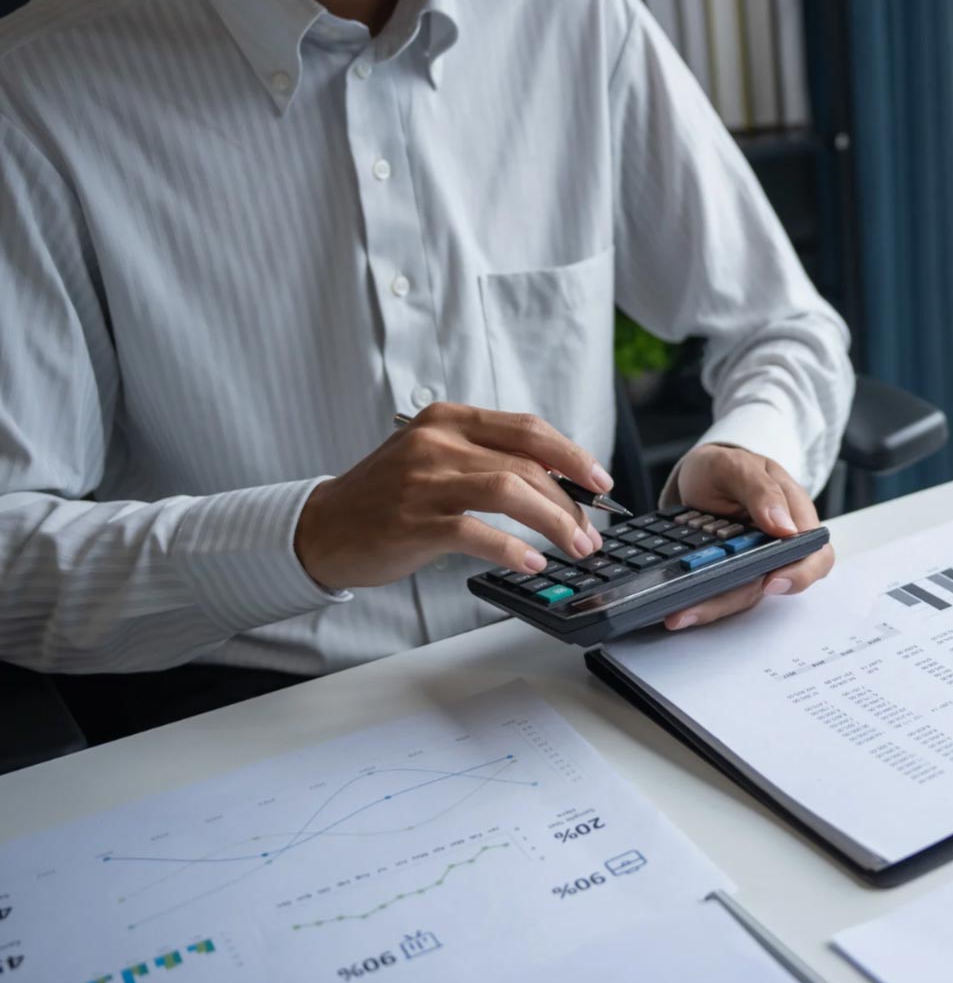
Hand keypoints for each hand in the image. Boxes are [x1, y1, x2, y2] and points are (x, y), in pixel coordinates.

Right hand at [294, 403, 608, 589]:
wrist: (323, 528)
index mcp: (449, 419)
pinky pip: (477, 532)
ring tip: (575, 548)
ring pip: (511, 491)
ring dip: (554, 522)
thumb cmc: (387, 497)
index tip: (600, 481)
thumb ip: (488, 460)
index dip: (572, 455)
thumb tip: (557, 482)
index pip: (527, 429)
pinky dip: (512, 548)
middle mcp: (437, 442)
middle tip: (590, 533)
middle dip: (571, 503)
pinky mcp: (414, 521)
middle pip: (527, 464)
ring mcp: (424, 481)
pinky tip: (532, 563)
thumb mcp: (436, 459)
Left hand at [663, 444, 834, 629]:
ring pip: (745, 594)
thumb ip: (761, 490)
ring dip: (712, 607)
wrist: (699, 475)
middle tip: (698, 608)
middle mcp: (779, 545)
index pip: (815, 553)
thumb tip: (784, 528)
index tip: (771, 581)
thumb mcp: (737, 466)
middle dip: (739, 598)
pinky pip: (722, 593)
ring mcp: (756, 562)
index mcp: (795, 514)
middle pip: (777, 585)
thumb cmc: (724, 468)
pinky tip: (676, 610)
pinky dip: (699, 602)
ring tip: (677, 614)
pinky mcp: (732, 574)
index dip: (800, 574)